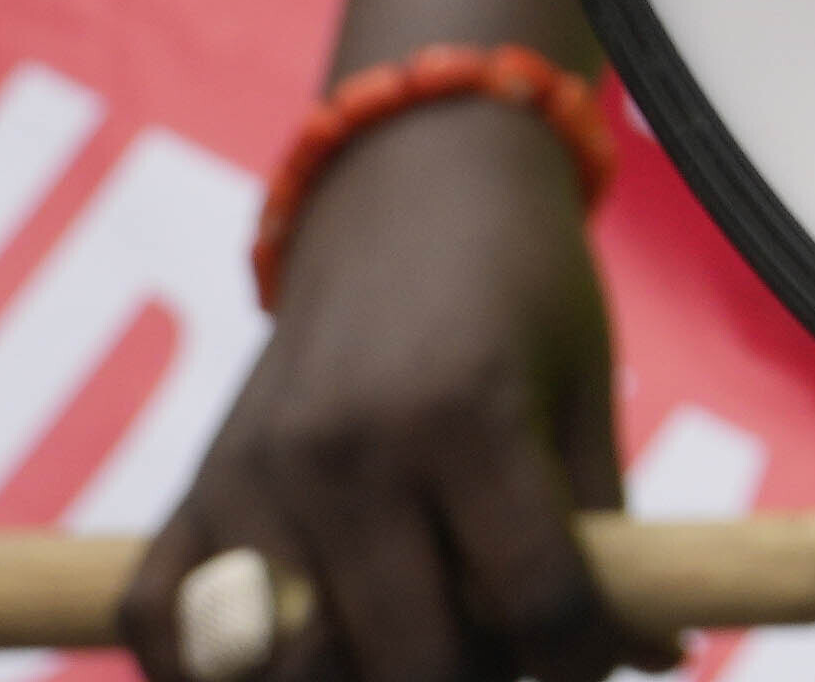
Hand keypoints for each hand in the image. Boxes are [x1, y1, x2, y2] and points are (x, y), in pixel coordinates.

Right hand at [116, 94, 648, 681]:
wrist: (408, 182)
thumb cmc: (522, 283)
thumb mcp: (584, 390)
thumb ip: (609, 533)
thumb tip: (654, 656)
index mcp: (465, 417)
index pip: (534, 605)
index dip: (585, 653)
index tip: (596, 645)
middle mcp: (345, 457)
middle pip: (413, 664)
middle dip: (477, 676)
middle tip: (504, 639)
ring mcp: (253, 480)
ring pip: (291, 671)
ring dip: (360, 678)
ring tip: (415, 633)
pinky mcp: (195, 490)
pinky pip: (160, 630)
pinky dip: (207, 672)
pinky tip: (289, 649)